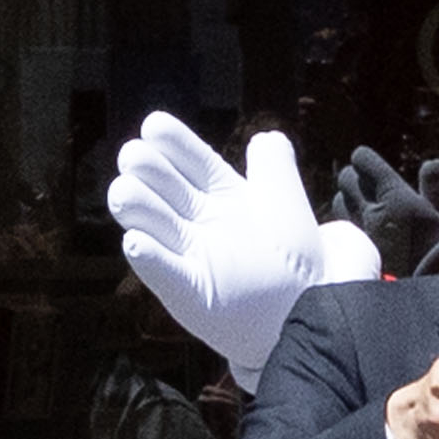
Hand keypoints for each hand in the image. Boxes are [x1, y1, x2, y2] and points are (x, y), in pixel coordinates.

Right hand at [107, 115, 377, 392]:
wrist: (313, 312)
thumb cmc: (301, 258)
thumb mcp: (288, 202)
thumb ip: (275, 166)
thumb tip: (266, 138)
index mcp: (224, 195)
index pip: (191, 160)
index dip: (173, 142)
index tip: (155, 126)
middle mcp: (201, 222)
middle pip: (162, 187)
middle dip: (145, 168)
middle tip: (136, 156)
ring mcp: (192, 256)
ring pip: (151, 224)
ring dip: (135, 206)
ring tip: (124, 191)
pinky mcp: (190, 292)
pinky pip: (165, 273)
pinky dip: (149, 258)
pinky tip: (136, 242)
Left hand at [335, 145, 438, 276]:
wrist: (434, 294)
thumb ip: (438, 188)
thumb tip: (430, 165)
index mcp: (395, 196)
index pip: (363, 161)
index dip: (367, 160)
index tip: (372, 165)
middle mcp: (372, 212)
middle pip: (347, 179)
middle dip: (356, 178)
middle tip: (368, 185)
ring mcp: (361, 234)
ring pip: (340, 202)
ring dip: (349, 200)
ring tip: (364, 206)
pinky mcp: (356, 253)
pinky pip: (341, 228)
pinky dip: (349, 222)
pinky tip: (361, 229)